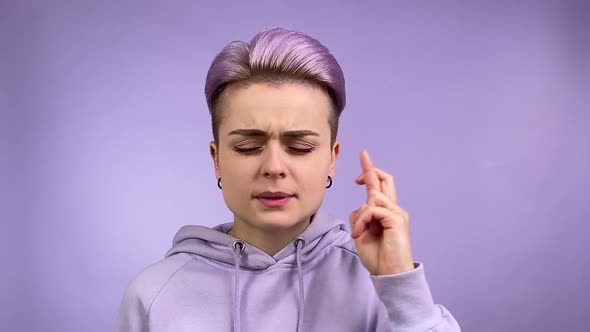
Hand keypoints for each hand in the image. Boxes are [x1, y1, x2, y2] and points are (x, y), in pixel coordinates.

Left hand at [349, 150, 414, 274]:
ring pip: (372, 199)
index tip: (363, 157)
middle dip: (370, 170)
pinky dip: (363, 221)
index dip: (371, 171)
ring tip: (359, 234)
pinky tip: (360, 234)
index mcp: (386, 213)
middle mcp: (394, 210)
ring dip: (361, 216)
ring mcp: (397, 213)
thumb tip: (360, 207)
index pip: (381, 186)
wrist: (391, 274)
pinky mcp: (397, 219)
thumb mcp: (362, 234)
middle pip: (386, 180)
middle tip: (358, 171)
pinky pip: (372, 210)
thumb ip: (361, 217)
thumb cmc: (378, 258)